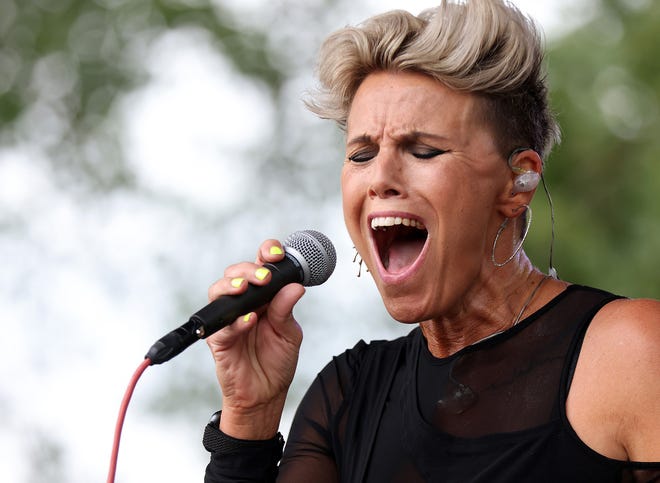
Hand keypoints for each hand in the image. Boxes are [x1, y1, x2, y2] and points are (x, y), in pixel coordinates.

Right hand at [205, 239, 304, 438]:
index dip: (265, 253)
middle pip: (236, 273)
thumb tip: (295, 287)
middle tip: (265, 277)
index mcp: (262, 296)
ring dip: (232, 286)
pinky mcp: (218, 340)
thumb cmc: (277, 360)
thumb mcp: (290, 333)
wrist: (266, 394)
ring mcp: (228, 320)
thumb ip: (287, 310)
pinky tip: (249, 320)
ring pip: (219, 292)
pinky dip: (235, 321)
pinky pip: (221, 326)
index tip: (276, 253)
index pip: (260, 266)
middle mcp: (242, 303)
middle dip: (249, 270)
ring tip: (247, 289)